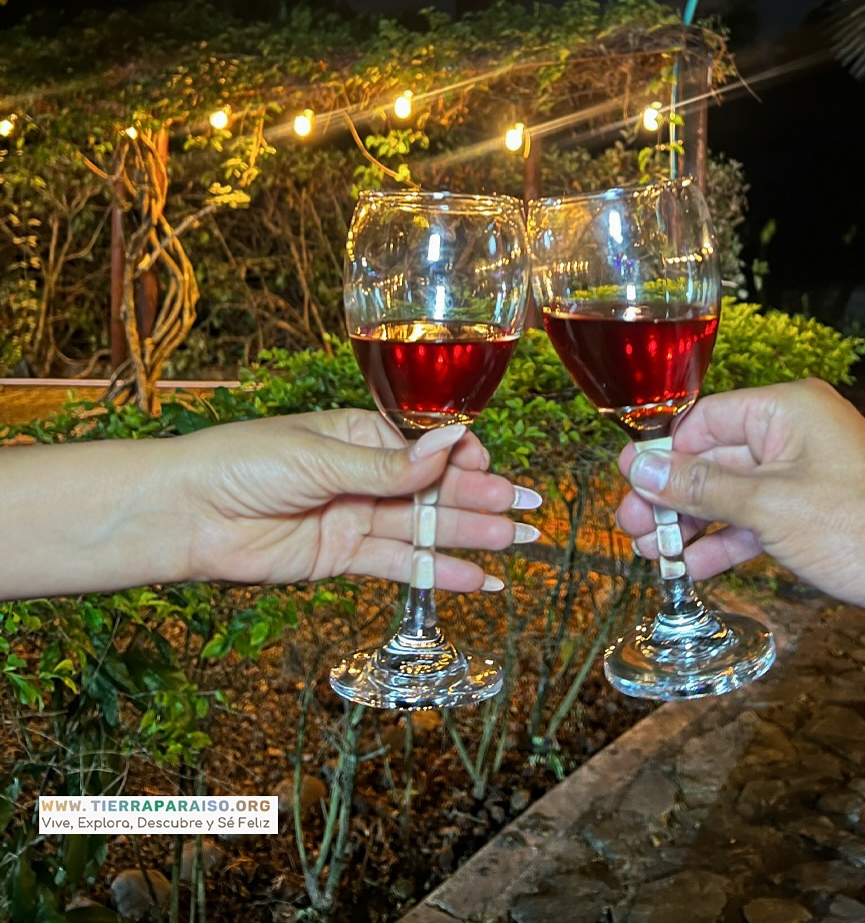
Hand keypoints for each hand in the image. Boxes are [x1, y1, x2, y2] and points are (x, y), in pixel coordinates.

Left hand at [176, 411, 540, 591]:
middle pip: (435, 489)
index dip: (464, 458)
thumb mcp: (320, 455)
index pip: (428, 446)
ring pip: (426, 528)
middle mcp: (363, 475)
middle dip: (484, 498)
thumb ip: (390, 465)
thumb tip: (453, 442)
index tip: (490, 468)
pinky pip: (400, 565)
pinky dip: (440, 573)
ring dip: (473, 537)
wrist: (185, 516)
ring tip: (522, 546)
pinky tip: (480, 579)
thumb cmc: (242, 465)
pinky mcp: (341, 557)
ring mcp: (355, 517)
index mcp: (360, 433)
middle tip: (531, 512)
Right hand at [616, 378, 864, 617]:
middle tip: (630, 526)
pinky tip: (691, 567)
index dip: (662, 452)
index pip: (705, 419)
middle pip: (714, 458)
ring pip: (732, 494)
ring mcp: (806, 475)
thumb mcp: (768, 506)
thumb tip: (642, 467)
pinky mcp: (814, 513)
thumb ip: (699, 487)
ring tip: (650, 553)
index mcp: (789, 410)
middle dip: (671, 495)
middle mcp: (796, 434)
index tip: (627, 481)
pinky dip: (726, 542)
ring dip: (692, 524)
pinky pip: (756, 520)